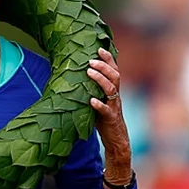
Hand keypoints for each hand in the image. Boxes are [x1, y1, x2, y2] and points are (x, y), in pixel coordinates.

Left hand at [87, 48, 132, 182]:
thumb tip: (72, 77)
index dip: (108, 59)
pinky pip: (106, 110)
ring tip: (89, 72)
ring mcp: (114, 107)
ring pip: (111, 89)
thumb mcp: (98, 101)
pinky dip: (99, 105)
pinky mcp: (111, 119)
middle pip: (115, 76)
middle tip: (91, 60)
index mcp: (113, 91)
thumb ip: (90, 90)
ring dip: (100, 80)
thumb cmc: (104, 119)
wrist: (116, 140)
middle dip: (104, 66)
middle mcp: (115, 96)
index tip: (99, 48)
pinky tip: (91, 101)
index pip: (114, 70)